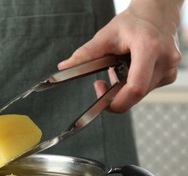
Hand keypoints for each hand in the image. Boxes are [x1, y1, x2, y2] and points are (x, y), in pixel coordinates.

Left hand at [58, 0, 181, 112]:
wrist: (155, 16)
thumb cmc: (131, 24)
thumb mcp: (105, 36)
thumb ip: (85, 54)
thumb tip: (64, 67)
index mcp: (149, 48)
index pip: (136, 87)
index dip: (117, 101)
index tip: (102, 99)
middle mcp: (164, 61)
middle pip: (135, 94)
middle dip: (115, 95)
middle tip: (100, 84)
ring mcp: (169, 70)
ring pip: (140, 95)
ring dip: (123, 89)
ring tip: (116, 70)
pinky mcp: (168, 76)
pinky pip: (146, 90)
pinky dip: (132, 85)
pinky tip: (128, 71)